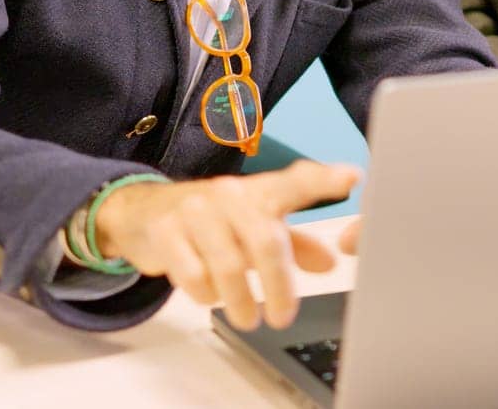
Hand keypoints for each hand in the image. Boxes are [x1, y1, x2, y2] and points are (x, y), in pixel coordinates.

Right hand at [92, 161, 358, 330]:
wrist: (144, 212)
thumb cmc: (214, 220)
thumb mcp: (254, 225)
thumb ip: (294, 243)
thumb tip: (330, 264)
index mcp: (259, 191)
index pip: (296, 182)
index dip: (323, 179)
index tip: (352, 178)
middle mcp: (230, 194)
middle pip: (265, 240)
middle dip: (279, 286)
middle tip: (283, 317)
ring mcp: (196, 210)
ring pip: (227, 264)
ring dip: (241, 300)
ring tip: (249, 319)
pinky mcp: (166, 231)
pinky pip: (192, 274)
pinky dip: (205, 294)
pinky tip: (209, 297)